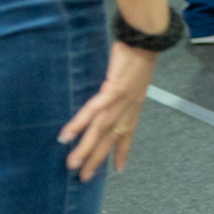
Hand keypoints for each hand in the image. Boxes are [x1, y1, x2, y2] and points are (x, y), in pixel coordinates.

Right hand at [60, 44, 156, 180]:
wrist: (146, 37)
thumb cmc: (137, 53)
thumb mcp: (133, 77)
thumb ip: (121, 89)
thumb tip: (111, 93)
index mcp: (134, 105)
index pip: (128, 133)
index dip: (123, 151)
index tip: (119, 170)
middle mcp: (129, 106)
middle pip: (111, 137)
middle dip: (98, 158)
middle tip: (84, 177)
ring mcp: (121, 99)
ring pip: (101, 129)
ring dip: (86, 148)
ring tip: (73, 164)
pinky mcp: (113, 88)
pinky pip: (94, 109)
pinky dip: (80, 123)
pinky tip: (68, 135)